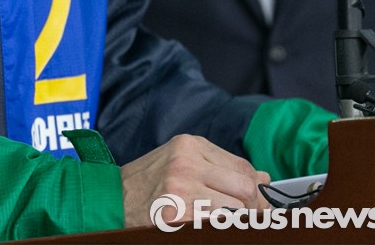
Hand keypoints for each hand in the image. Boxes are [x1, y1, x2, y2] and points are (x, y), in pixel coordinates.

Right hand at [120, 134, 270, 226]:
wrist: (111, 199)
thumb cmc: (148, 182)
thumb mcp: (181, 161)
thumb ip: (220, 166)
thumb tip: (263, 178)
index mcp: (190, 145)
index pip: (243, 167)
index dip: (257, 188)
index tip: (260, 202)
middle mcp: (187, 163)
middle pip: (245, 188)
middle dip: (252, 208)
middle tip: (247, 218)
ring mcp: (181, 189)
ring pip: (235, 211)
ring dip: (235, 221)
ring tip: (221, 220)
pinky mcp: (176, 215)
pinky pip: (216, 226)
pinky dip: (218, 228)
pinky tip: (207, 226)